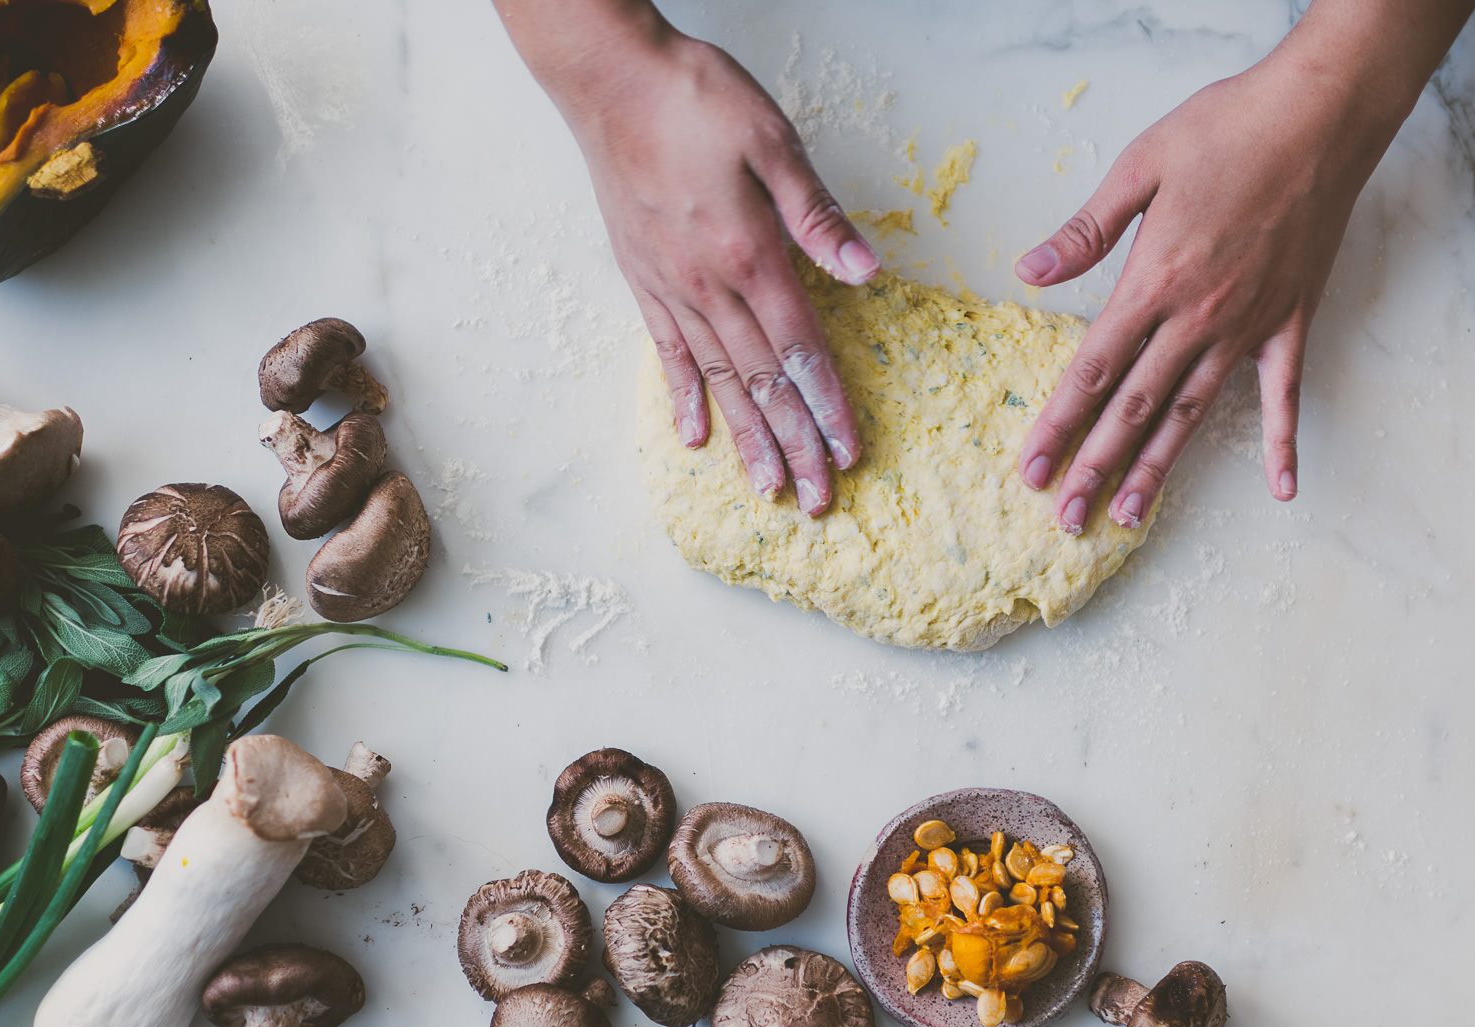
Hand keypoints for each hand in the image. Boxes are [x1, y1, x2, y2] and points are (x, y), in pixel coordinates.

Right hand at [540, 23, 879, 513]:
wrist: (610, 79)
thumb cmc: (695, 97)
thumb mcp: (773, 141)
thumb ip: (816, 215)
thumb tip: (865, 273)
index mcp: (748, 253)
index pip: (799, 350)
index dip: (826, 406)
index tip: (848, 453)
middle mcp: (706, 285)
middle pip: (761, 382)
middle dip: (794, 444)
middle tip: (817, 500)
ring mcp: (670, 287)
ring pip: (717, 380)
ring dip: (746, 438)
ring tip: (767, 489)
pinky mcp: (643, 279)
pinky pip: (668, 352)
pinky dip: (684, 397)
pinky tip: (695, 438)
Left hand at [1014, 45, 1405, 529]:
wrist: (1323, 112)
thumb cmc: (1229, 128)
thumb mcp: (1141, 166)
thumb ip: (1085, 230)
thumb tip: (1028, 271)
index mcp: (1152, 282)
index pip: (1091, 372)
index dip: (1058, 427)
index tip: (1033, 470)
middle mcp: (1197, 317)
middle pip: (1134, 408)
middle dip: (1095, 467)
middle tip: (1065, 518)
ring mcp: (1248, 325)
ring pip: (1192, 414)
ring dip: (1158, 468)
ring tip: (1128, 516)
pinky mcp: (1291, 320)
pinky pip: (1285, 395)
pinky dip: (1283, 442)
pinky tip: (1282, 489)